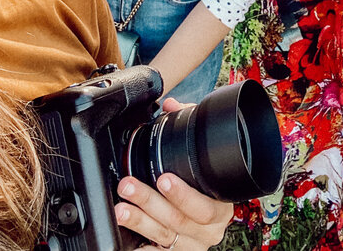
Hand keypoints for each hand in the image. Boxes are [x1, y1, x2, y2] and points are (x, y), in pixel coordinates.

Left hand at [114, 99, 232, 249]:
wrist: (202, 225)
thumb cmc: (203, 188)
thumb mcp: (200, 159)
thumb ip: (187, 129)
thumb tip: (171, 105)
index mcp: (221, 206)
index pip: (206, 205)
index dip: (184, 194)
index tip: (164, 178)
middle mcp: (209, 230)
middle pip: (179, 220)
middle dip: (151, 202)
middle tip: (129, 186)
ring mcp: (191, 246)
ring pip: (164, 236)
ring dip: (140, 220)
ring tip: (121, 208)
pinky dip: (140, 247)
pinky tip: (127, 239)